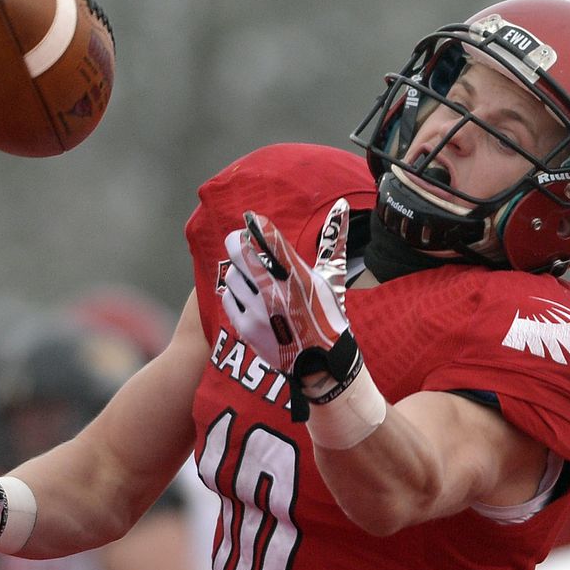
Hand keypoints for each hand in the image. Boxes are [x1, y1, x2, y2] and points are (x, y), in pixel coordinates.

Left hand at [222, 198, 360, 419]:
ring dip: (237, 271)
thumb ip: (334, 241)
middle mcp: (277, 292)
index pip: (271, 239)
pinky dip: (234, 294)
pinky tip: (245, 295)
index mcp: (299, 277)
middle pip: (241, 252)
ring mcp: (259, 312)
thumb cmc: (329, 316)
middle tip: (238, 239)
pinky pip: (228, 299)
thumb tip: (340, 205)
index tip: (252, 219)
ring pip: (232, 275)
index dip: (257, 225)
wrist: (321, 364)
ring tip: (247, 275)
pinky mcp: (247, 328)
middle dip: (237, 241)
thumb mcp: (333, 278)